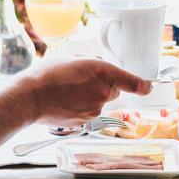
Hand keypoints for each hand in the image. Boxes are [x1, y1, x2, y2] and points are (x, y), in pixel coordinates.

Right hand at [26, 58, 151, 126]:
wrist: (30, 97)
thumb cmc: (48, 74)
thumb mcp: (73, 58)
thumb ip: (93, 63)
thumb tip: (99, 69)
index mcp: (102, 72)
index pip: (131, 81)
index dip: (142, 85)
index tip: (148, 87)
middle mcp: (103, 92)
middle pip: (113, 91)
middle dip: (104, 86)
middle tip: (82, 80)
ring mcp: (95, 109)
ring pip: (100, 102)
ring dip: (91, 97)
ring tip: (68, 91)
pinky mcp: (86, 121)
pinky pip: (89, 112)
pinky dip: (82, 107)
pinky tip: (66, 101)